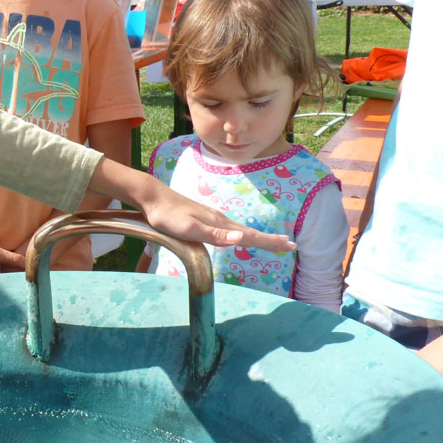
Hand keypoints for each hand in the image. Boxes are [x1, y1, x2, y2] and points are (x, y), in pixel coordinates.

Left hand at [142, 182, 294, 253]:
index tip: (289, 245)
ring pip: (240, 229)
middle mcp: (219, 219)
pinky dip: (242, 233)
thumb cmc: (167, 216)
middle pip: (249, 232)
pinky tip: (239, 235)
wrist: (152, 197)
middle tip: (289, 245)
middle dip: (269, 240)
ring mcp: (212, 218)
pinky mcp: (204, 218)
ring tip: (271, 241)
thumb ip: (214, 235)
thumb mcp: (189, 228)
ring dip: (257, 236)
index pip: (249, 235)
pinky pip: (229, 229)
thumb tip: (240, 239)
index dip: (268, 242)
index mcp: (218, 223)